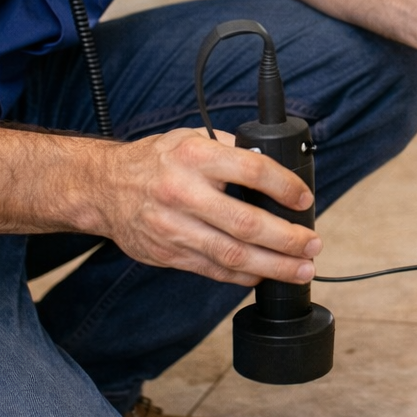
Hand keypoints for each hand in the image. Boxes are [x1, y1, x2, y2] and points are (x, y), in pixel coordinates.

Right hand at [97, 127, 320, 285]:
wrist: (103, 188)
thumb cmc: (156, 161)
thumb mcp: (191, 139)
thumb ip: (230, 151)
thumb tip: (275, 168)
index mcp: (194, 156)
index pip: (252, 171)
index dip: (285, 186)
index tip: (304, 199)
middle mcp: (183, 192)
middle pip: (247, 223)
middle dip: (288, 239)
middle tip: (313, 244)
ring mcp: (174, 228)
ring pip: (233, 256)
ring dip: (274, 266)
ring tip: (301, 269)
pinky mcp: (168, 254)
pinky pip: (214, 271)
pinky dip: (244, 277)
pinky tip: (265, 275)